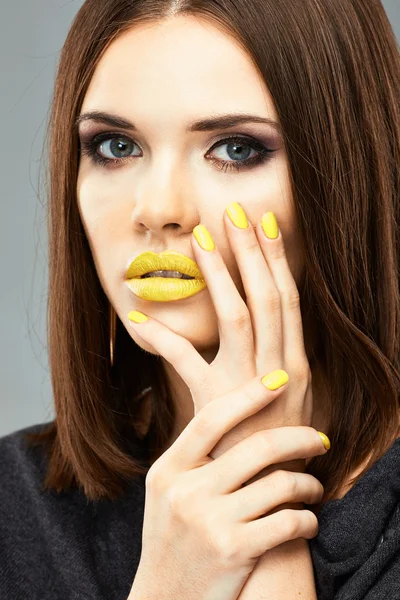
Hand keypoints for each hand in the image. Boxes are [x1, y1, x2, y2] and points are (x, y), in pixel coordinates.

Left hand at [129, 205, 314, 470]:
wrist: (267, 492)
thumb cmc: (273, 441)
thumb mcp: (285, 397)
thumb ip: (274, 360)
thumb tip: (257, 324)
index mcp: (296, 364)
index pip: (289, 299)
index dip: (278, 260)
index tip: (266, 224)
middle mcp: (280, 370)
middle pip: (269, 297)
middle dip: (254, 251)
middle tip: (236, 210)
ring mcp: (250, 386)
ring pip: (241, 316)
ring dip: (222, 273)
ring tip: (202, 236)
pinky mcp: (218, 406)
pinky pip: (186, 364)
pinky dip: (163, 339)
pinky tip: (138, 316)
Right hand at [130, 390, 326, 599]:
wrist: (165, 599)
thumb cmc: (173, 537)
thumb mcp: (168, 491)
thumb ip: (194, 456)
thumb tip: (237, 412)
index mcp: (169, 469)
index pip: (213, 419)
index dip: (249, 394)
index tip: (279, 379)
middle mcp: (186, 492)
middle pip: (257, 447)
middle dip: (300, 438)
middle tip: (321, 438)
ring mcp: (210, 522)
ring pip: (280, 484)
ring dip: (308, 484)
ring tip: (314, 487)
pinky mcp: (235, 551)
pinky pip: (287, 521)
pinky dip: (308, 518)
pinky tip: (308, 519)